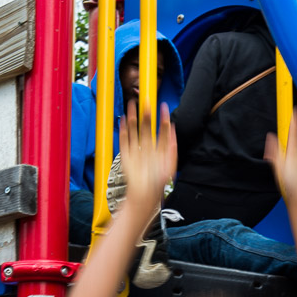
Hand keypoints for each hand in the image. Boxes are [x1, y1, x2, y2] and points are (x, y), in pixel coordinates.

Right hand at [119, 101, 176, 215]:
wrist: (143, 195)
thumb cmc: (158, 182)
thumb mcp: (169, 163)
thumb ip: (171, 146)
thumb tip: (173, 128)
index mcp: (160, 150)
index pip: (162, 130)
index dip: (163, 118)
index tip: (163, 107)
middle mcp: (148, 149)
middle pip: (147, 128)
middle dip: (147, 114)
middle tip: (146, 101)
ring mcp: (136, 151)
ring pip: (134, 130)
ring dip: (133, 118)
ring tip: (132, 104)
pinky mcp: (126, 156)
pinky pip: (124, 139)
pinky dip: (123, 129)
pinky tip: (123, 120)